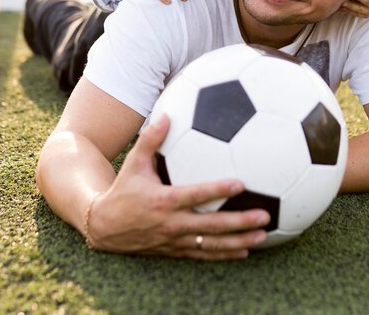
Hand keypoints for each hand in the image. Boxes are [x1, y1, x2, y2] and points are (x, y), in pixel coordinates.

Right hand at [86, 114, 269, 258]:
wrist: (104, 227)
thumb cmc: (123, 189)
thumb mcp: (133, 163)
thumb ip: (151, 139)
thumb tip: (167, 114)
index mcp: (164, 200)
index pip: (196, 195)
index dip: (218, 191)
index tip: (240, 184)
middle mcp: (172, 224)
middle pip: (211, 226)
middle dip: (239, 222)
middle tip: (264, 216)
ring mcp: (175, 240)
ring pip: (211, 244)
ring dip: (238, 241)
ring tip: (263, 235)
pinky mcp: (175, 250)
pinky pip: (203, 254)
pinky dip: (225, 254)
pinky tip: (245, 250)